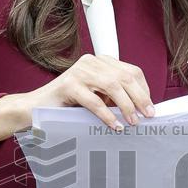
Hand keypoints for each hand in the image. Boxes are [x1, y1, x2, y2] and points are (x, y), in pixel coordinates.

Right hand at [25, 53, 154, 131]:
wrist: (37, 108)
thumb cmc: (69, 105)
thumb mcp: (97, 97)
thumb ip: (115, 97)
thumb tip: (142, 109)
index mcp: (101, 62)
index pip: (131, 71)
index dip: (144, 89)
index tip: (150, 108)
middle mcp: (91, 62)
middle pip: (124, 77)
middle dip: (140, 98)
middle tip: (148, 116)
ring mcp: (79, 71)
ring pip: (112, 86)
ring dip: (126, 106)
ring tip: (133, 122)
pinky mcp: (68, 85)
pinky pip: (94, 100)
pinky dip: (107, 115)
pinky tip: (114, 125)